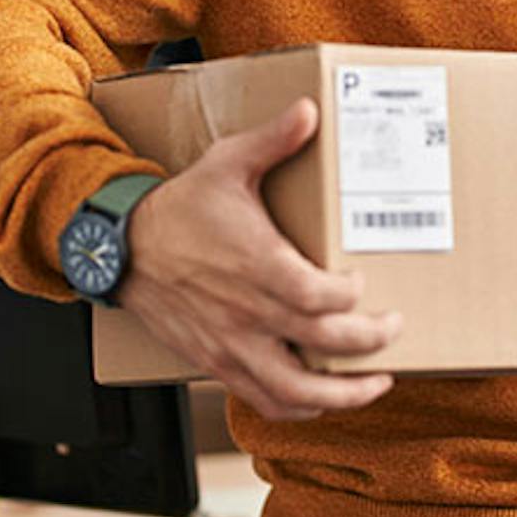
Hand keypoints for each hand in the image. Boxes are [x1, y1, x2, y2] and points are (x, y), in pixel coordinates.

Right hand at [119, 98, 401, 420]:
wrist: (123, 249)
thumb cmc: (181, 206)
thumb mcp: (227, 163)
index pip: (318, 297)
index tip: (362, 279)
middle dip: (368, 343)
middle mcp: (246, 313)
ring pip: (295, 390)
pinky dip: (299, 407)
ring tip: (376, 383)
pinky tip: (323, 399)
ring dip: (343, 395)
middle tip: (394, 327)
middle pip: (321, 344)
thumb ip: (273, 140)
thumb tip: (311, 110)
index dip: (351, 295)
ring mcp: (231, 345)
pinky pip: (263, 400)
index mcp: (256, 265)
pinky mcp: (217, 363)